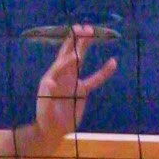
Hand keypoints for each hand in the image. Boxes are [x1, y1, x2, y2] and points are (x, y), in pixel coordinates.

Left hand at [32, 27, 117, 148]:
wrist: (52, 130)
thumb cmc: (46, 118)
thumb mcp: (45, 106)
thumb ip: (48, 94)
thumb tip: (52, 81)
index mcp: (51, 77)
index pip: (60, 63)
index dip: (68, 58)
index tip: (77, 54)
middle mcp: (61, 75)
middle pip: (69, 53)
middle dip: (75, 40)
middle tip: (84, 28)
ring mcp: (72, 80)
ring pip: (80, 59)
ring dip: (85, 46)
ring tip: (93, 32)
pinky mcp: (81, 89)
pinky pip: (95, 79)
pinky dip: (104, 71)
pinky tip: (113, 62)